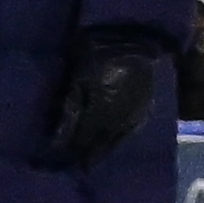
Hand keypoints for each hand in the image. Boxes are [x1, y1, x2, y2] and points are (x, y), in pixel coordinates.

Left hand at [54, 32, 172, 165]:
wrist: (131, 39)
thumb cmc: (96, 57)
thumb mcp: (77, 83)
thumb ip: (69, 113)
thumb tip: (57, 144)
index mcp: (103, 112)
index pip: (84, 141)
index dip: (72, 151)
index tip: (60, 158)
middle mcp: (122, 119)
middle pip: (102, 145)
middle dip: (88, 154)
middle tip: (76, 164)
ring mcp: (136, 114)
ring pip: (117, 140)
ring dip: (104, 149)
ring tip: (93, 157)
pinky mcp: (145, 108)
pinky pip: (130, 130)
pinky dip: (119, 138)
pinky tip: (112, 140)